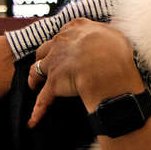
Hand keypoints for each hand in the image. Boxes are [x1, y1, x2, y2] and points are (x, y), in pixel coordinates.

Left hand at [27, 19, 146, 128]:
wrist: (111, 71)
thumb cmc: (117, 54)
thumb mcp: (114, 34)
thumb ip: (103, 33)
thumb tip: (104, 38)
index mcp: (76, 28)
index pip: (64, 33)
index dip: (63, 42)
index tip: (66, 48)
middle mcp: (61, 42)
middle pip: (46, 49)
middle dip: (46, 57)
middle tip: (50, 66)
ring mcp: (54, 62)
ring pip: (36, 69)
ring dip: (35, 77)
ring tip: (35, 85)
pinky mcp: (54, 83)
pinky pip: (43, 99)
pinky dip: (38, 110)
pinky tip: (33, 121)